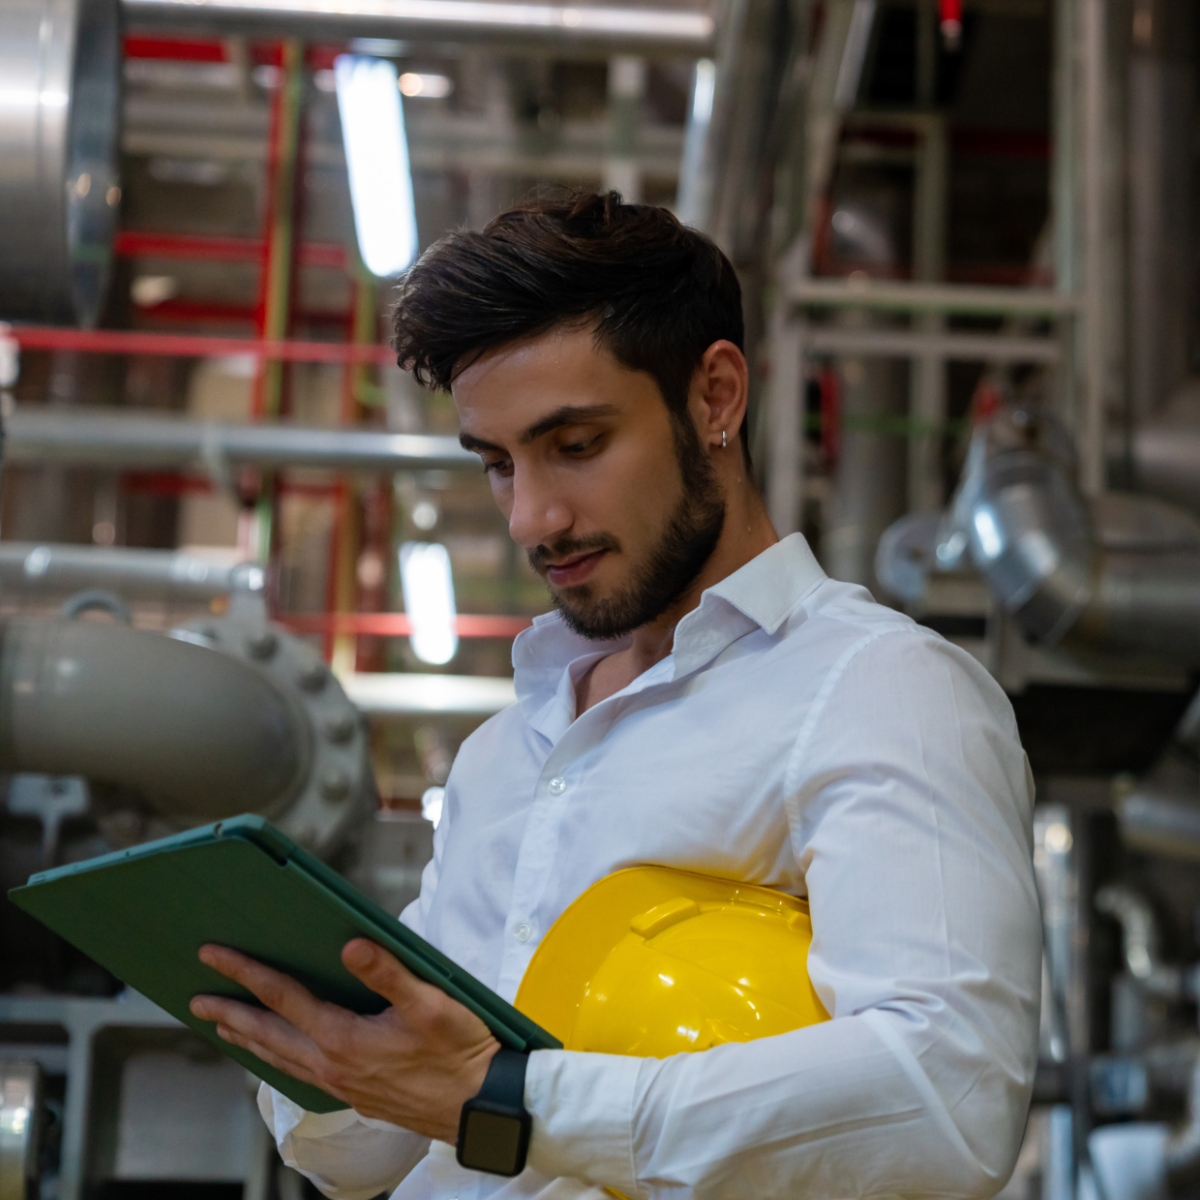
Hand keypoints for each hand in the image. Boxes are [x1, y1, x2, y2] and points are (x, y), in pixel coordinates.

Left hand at [189, 940, 498, 1140]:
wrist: (481, 1106)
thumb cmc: (461, 1051)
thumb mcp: (431, 1004)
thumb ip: (388, 974)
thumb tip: (351, 945)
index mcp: (344, 1039)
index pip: (283, 997)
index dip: (246, 972)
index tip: (214, 954)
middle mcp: (332, 1064)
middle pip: (268, 1033)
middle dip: (229, 1013)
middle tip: (196, 998)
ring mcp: (341, 1083)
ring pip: (279, 1058)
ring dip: (247, 1038)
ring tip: (223, 1025)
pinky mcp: (355, 1092)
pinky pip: (298, 1072)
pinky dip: (275, 1057)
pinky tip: (277, 1053)